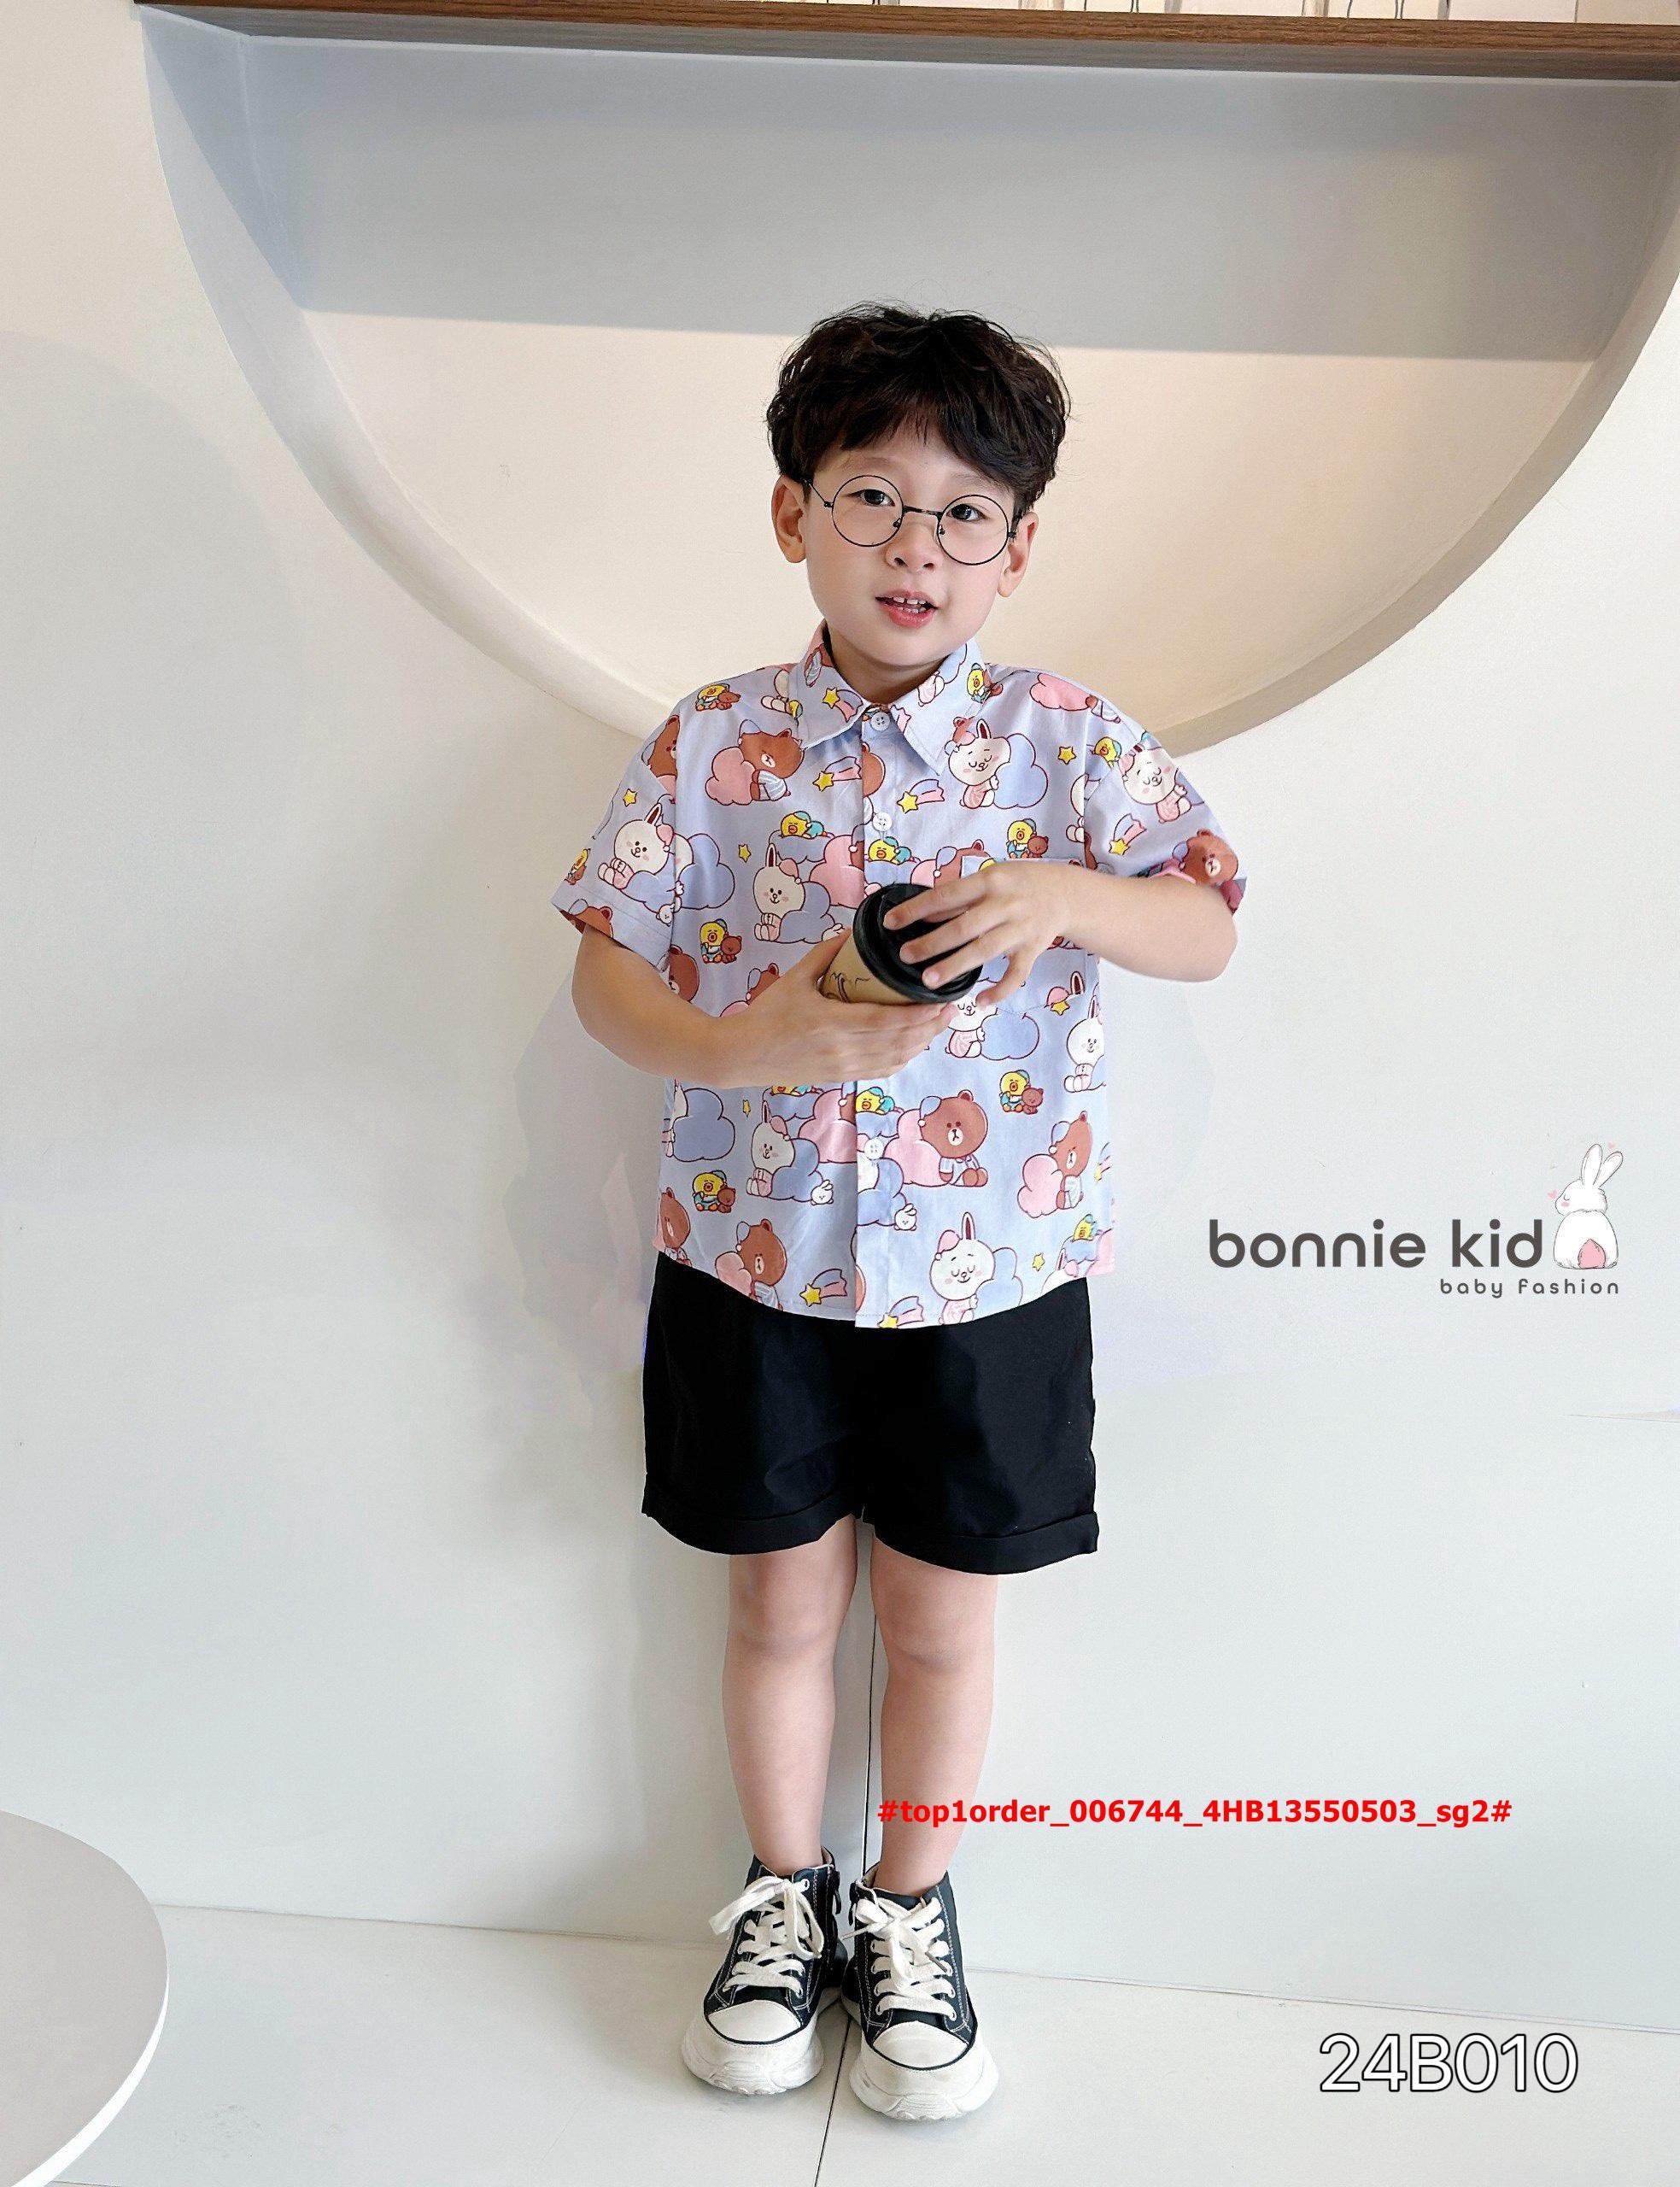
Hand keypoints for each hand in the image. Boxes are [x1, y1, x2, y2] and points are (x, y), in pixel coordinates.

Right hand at [712, 927, 959, 1086]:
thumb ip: (825, 953)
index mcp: (831, 1022)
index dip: (918, 1014)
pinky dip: (903, 1058)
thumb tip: (852, 932)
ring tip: (939, 1025)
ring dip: (922, 1043)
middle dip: (930, 1026)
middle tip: (952, 1009)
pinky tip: (914, 1045)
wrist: (742, 1054)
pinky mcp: (840, 1077)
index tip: (941, 1000)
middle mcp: (842, 1049)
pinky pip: (881, 1070)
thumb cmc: (767, 1014)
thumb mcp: (795, 977)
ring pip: (894, 1058)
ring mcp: (843, 1066)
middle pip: (898, 1041)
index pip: (886, 1020)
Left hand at [884, 864, 1071, 1007]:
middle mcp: (1006, 904)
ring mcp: (1021, 928)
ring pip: (984, 951)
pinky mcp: (1033, 950)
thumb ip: (960, 896)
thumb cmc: (1017, 883)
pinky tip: (979, 1003)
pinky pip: (1015, 974)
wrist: (1064, 892)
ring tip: (928, 981)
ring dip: (955, 966)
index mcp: (990, 881)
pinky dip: (999, 991)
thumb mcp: (990, 877)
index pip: (946, 895)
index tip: (891, 922)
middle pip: (963, 927)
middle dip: (932, 943)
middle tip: (905, 956)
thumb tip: (921, 915)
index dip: (916, 909)